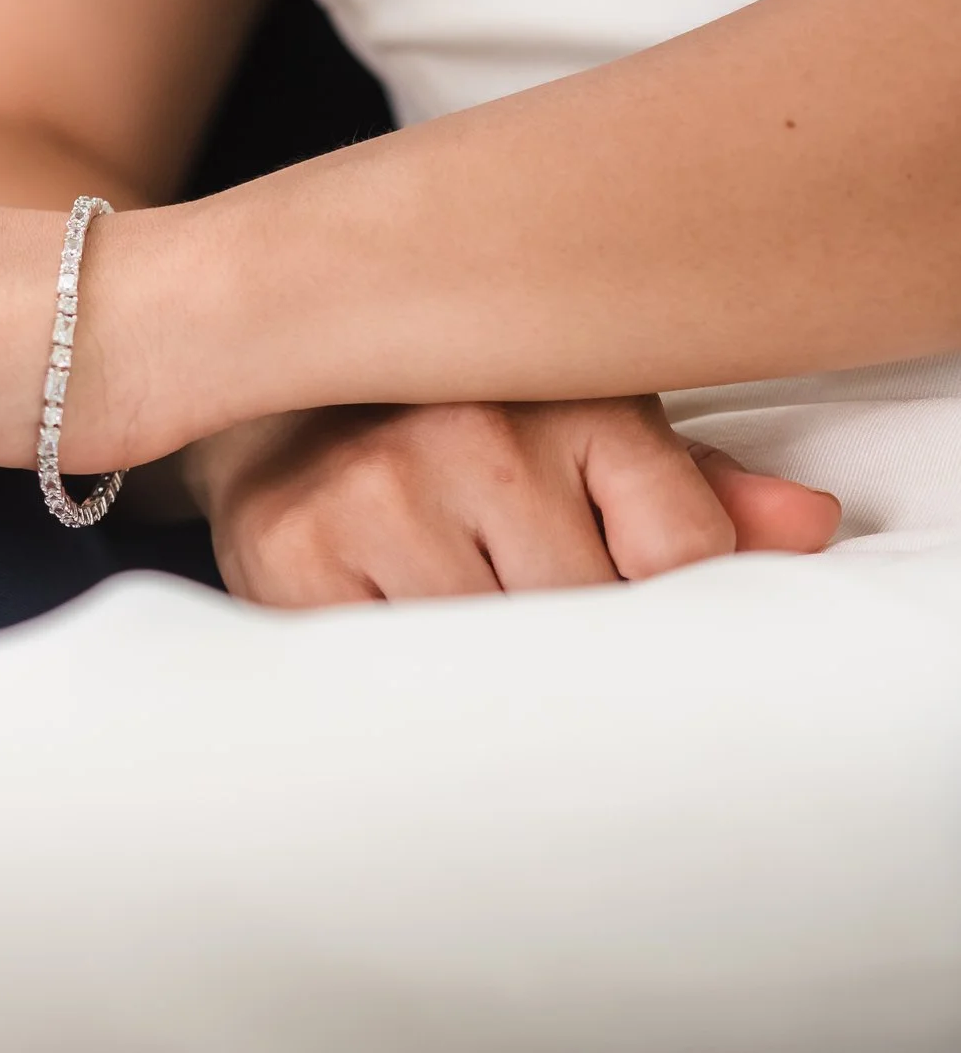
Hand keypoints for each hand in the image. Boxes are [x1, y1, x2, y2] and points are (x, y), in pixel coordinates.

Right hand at [185, 400, 842, 606]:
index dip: (663, 607)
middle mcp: (473, 434)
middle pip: (588, 619)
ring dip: (473, 657)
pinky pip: (388, 672)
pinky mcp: (292, 554)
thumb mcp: (582, 431)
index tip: (623, 610)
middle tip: (513, 599)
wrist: (260, 398)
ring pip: (490, 656)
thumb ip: (692, 492)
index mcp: (571, 395)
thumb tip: (807, 528)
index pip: (684, 554)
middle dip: (564, 636)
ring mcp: (377, 495)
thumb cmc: (447, 424)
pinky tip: (379, 613)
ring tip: (440, 597)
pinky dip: (393, 669)